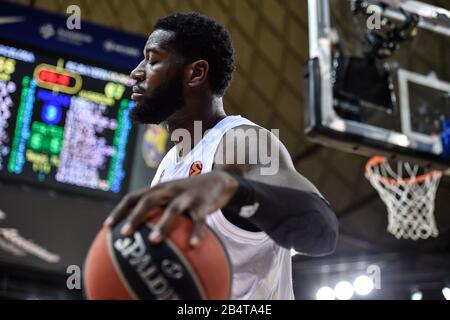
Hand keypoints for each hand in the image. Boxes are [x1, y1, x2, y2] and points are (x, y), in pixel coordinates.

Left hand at [104, 171, 238, 246]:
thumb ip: (156, 209)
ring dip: (162, 225)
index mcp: (159, 189)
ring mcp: (187, 196)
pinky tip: (193, 246)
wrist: (217, 179)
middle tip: (125, 233)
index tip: (107, 226)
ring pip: (173, 209)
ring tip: (154, 241)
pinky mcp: (203, 203)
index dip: (120, 210)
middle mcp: (170, 190)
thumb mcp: (171, 195)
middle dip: (135, 216)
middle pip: (149, 200)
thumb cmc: (188, 194)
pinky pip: (199, 220)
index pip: (134, 197)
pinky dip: (196, 232)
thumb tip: (139, 236)